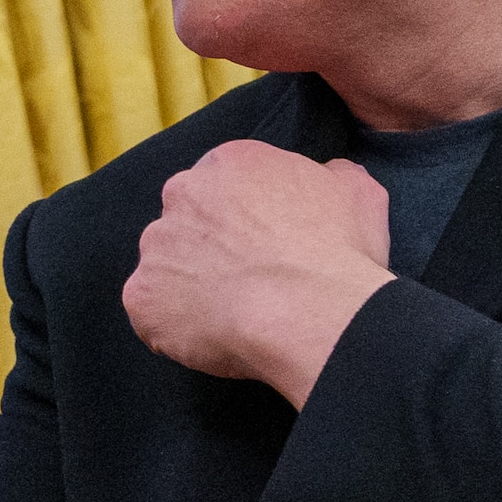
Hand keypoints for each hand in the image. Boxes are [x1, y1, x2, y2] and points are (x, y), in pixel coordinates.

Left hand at [124, 142, 395, 405]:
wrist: (313, 314)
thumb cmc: (338, 255)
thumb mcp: (359, 195)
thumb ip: (335, 175)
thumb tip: (332, 174)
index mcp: (231, 163)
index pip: (226, 184)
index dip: (247, 218)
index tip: (268, 246)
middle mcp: (183, 193)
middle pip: (189, 220)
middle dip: (212, 247)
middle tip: (251, 280)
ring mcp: (157, 246)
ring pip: (168, 266)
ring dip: (191, 287)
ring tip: (236, 315)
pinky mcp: (142, 297)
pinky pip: (152, 315)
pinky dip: (176, 329)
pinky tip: (215, 339)